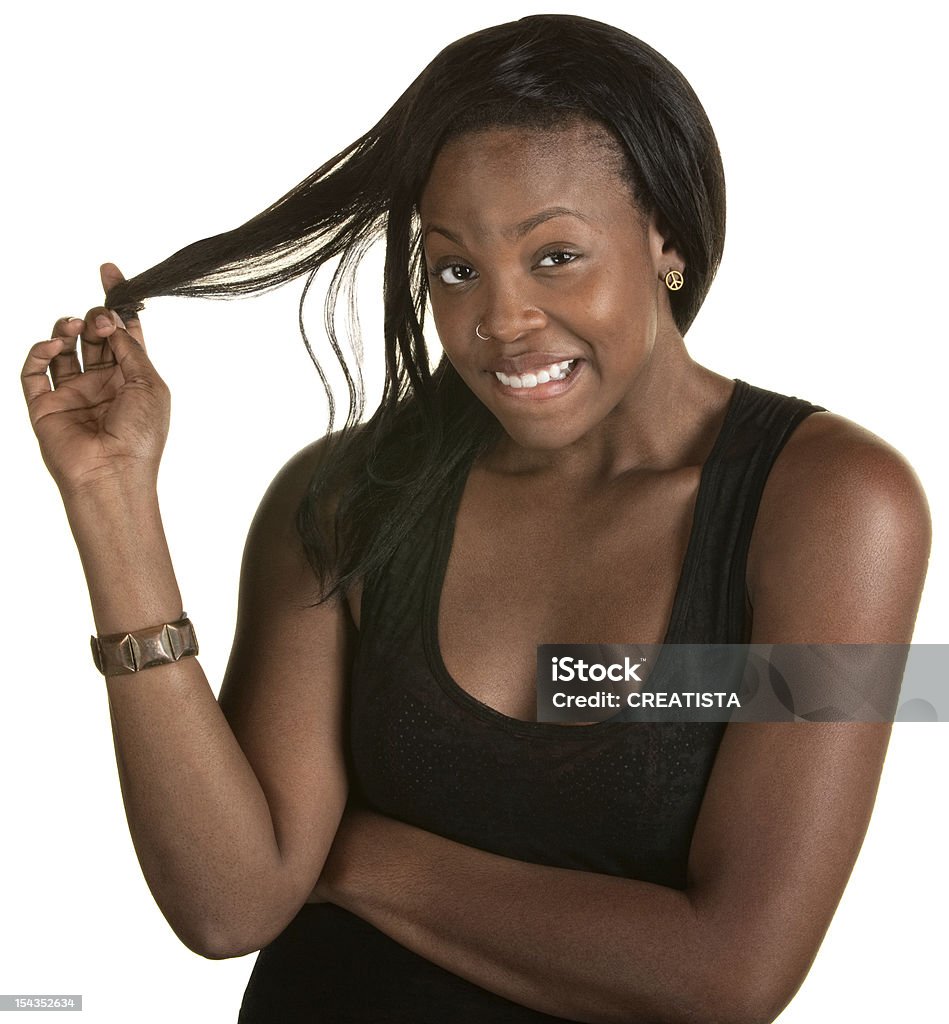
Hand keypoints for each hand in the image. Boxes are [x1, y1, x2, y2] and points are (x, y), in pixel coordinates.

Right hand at [21, 264, 169, 497]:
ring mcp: (73, 394)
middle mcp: (102, 384)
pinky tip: (54, 346)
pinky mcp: (44, 405)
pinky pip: (34, 370)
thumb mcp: (149, 383)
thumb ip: (130, 347)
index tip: (109, 272)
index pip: (124, 333)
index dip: (117, 302)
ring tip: (77, 328)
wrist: (112, 473)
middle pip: (95, 335)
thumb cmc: (140, 435)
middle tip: (99, 320)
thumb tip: (114, 321)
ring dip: (67, 328)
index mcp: (132, 380)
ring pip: (63, 348)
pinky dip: (40, 350)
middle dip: (96, 317)